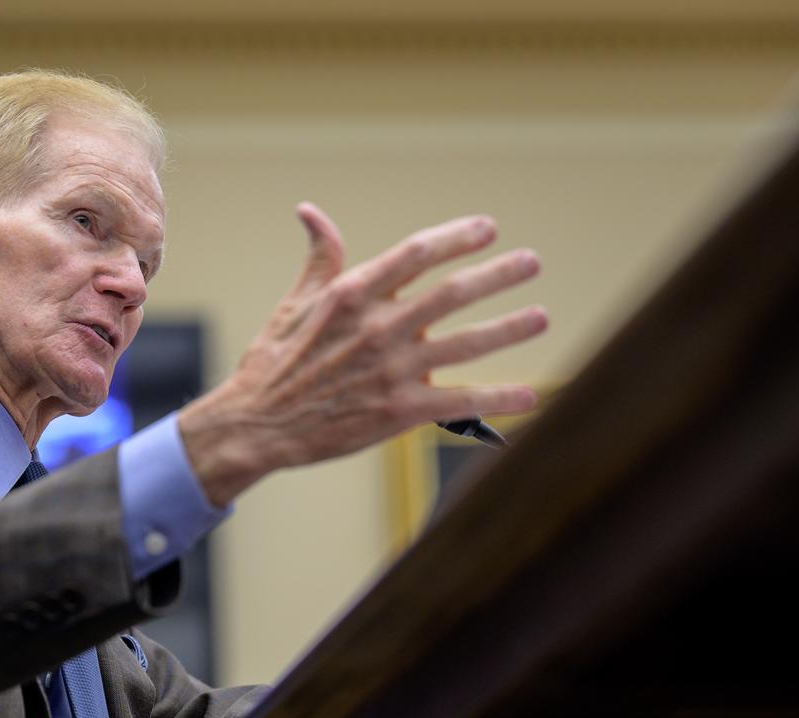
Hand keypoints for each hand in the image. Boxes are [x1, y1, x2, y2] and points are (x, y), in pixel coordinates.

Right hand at [179, 202, 547, 505]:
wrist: (258, 424)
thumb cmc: (275, 361)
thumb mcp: (295, 302)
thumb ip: (320, 257)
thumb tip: (310, 212)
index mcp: (353, 294)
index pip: (417, 253)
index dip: (457, 237)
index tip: (488, 228)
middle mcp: (378, 328)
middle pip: (453, 293)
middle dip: (498, 274)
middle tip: (530, 261)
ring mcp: (392, 371)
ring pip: (466, 344)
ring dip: (509, 328)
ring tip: (540, 317)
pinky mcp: (399, 412)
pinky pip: (460, 401)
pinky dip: (498, 397)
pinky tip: (528, 394)